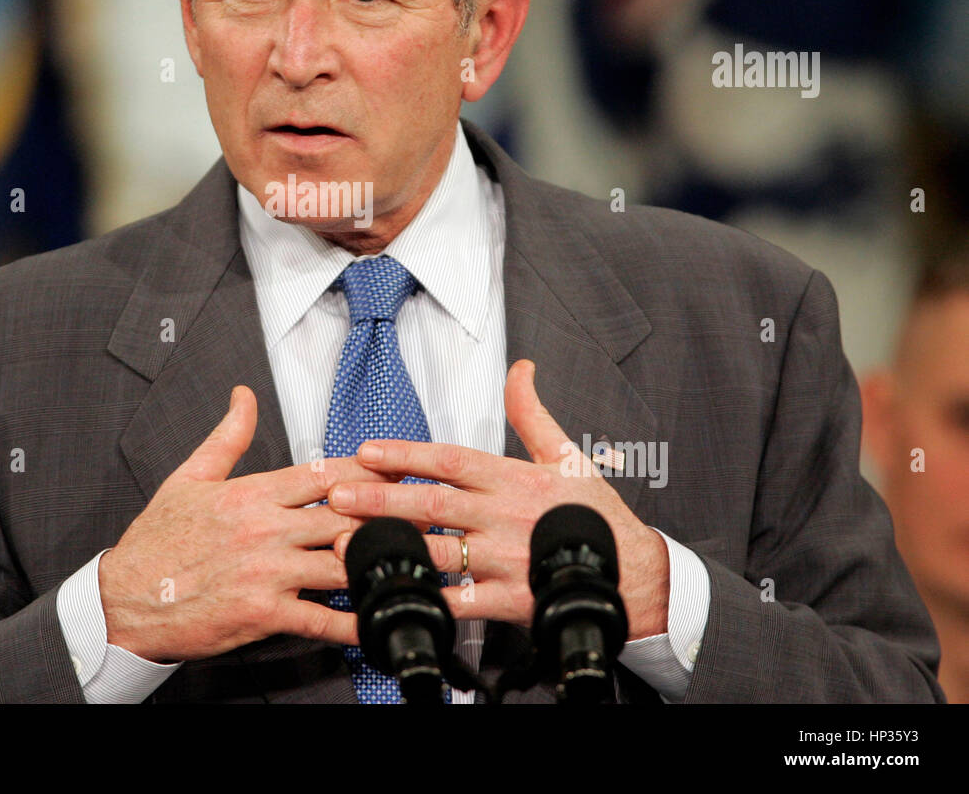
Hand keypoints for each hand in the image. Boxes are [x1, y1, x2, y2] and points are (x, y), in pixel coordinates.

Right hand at [96, 385, 398, 662]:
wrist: (125, 598)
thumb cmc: (157, 542)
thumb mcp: (189, 477)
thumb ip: (226, 435)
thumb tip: (244, 396)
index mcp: (251, 493)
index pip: (323, 473)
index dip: (368, 469)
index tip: (399, 467)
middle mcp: (264, 528)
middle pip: (343, 514)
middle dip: (387, 514)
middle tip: (426, 513)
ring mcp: (266, 571)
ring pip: (339, 562)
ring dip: (378, 562)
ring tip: (417, 562)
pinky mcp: (263, 612)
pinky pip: (320, 618)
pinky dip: (353, 621)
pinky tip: (377, 621)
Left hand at [328, 360, 669, 639]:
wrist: (633, 574)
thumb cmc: (595, 516)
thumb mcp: (567, 455)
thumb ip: (532, 413)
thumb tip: (521, 370)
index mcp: (514, 479)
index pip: (452, 459)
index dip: (408, 454)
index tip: (368, 451)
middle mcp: (505, 517)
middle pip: (434, 503)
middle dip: (382, 496)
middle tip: (339, 492)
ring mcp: (505, 560)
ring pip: (438, 549)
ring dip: (392, 544)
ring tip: (346, 541)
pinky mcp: (508, 601)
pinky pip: (458, 602)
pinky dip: (423, 598)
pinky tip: (390, 594)